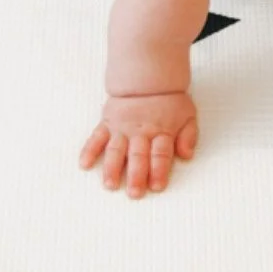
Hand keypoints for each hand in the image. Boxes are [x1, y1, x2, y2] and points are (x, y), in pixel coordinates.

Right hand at [80, 91, 198, 196]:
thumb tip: (186, 155)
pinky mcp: (107, 123)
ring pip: (115, 150)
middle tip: (134, 193)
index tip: (156, 186)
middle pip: (137, 156)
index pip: (160, 154)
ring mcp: (121, 128)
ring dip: (112, 168)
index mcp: (161, 132)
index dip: (159, 171)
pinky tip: (84, 164)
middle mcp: (139, 132)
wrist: (148, 78)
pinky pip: (96, 138)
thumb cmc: (169, 101)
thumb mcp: (188, 116)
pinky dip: (89, 150)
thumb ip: (188, 137)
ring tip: (110, 185)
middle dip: (136, 176)